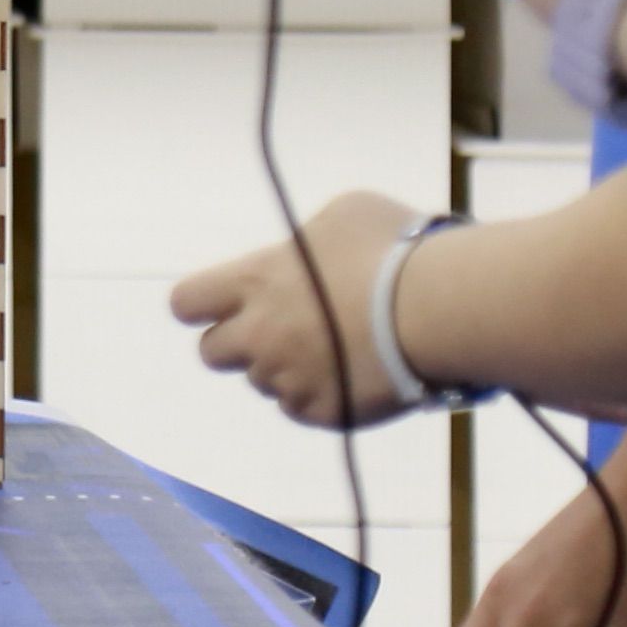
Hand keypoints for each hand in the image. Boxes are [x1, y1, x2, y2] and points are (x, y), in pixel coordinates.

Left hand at [169, 187, 422, 428]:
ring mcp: (290, 378)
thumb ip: (307, 238)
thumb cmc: (395, 249)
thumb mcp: (343, 214)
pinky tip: (352, 372)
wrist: (441, 309)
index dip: (201, 305)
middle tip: (276, 330)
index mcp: (254, 281)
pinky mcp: (324, 412)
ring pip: (263, 382)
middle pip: (213, 353)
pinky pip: (302, 408)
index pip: (185, 303)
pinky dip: (320, 394)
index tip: (225, 303)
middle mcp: (259, 335)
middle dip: (238, 342)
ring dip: (285, 367)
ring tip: (333, 346)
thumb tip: (309, 250)